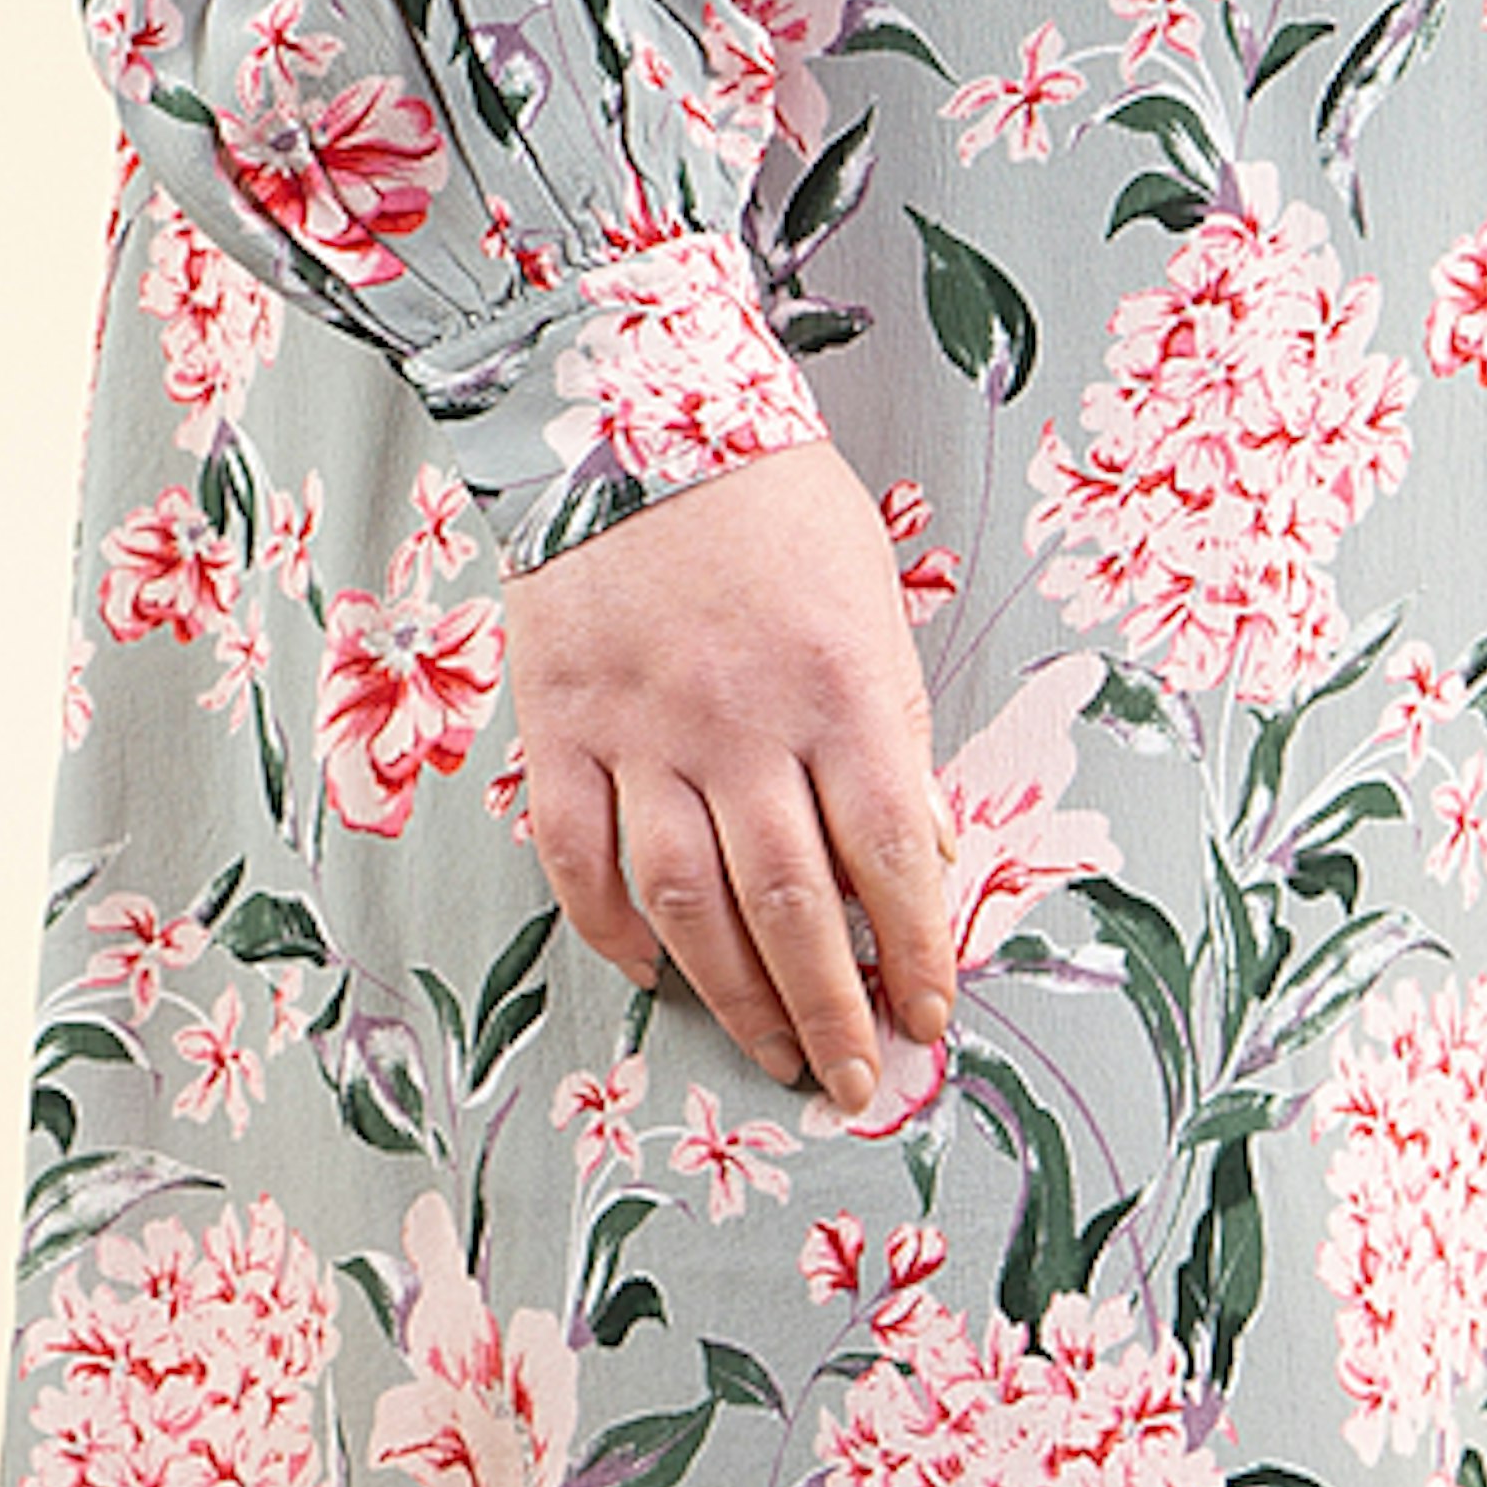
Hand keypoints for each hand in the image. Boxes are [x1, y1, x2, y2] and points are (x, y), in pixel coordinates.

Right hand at [505, 436, 954, 1120]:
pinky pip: (579, 857)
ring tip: (770, 1049)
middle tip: (849, 1078)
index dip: (914, 951)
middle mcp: (741, 721)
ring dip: (734, 996)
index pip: (894, 854)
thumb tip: (923, 855)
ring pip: (687, 902)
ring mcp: (642, 729)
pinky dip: (613, 929)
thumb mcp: (872, 597)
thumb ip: (893, 726)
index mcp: (838, 685)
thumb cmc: (773, 502)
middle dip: (830, 1010)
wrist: (634, 408)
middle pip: (792, 904)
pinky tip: (653, 969)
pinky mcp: (561, 724)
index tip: (924, 1016)